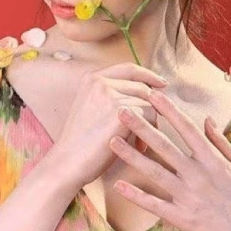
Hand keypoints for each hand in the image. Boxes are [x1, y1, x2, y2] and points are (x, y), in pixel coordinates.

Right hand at [55, 62, 166, 186]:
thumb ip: (114, 95)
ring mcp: (109, 93)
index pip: (129, 68)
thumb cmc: (83, 143)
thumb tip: (151, 92)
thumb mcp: (93, 108)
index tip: (162, 83)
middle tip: (148, 131)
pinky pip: (149, 114)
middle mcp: (100, 81)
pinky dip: (149, 132)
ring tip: (140, 142)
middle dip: (151, 109)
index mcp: (92, 78)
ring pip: (148, 102)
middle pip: (142, 87)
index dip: (148, 75)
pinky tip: (139, 147)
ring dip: (150, 123)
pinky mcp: (118, 109)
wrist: (68, 162)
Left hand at [110, 88, 230, 230]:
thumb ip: (222, 143)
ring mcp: (190, 198)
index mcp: (215, 161)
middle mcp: (199, 176)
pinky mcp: (183, 220)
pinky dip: (136, 195)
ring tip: (111, 142)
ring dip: (131, 156)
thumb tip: (207, 119)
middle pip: (165, 146)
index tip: (153, 95)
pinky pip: (155, 205)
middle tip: (121, 111)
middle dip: (142, 127)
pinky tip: (118, 185)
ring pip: (155, 173)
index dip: (169, 110)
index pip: (187, 129)